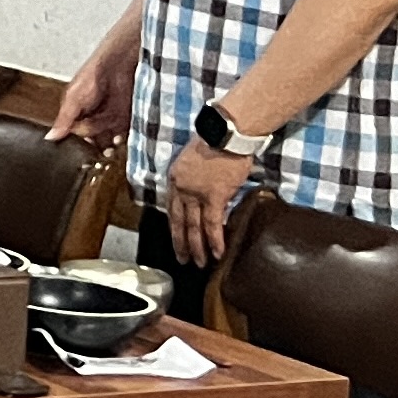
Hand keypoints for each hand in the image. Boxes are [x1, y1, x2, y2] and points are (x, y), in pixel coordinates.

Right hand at [48, 37, 137, 144]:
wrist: (117, 67)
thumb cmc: (92, 76)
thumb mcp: (72, 98)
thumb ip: (63, 120)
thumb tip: (50, 137)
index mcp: (73, 114)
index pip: (71, 136)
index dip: (73, 145)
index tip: (75, 153)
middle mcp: (89, 119)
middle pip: (88, 141)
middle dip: (91, 147)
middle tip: (93, 148)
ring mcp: (106, 120)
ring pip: (104, 140)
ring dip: (106, 144)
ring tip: (106, 143)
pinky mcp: (122, 120)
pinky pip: (121, 135)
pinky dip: (119, 139)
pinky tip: (117, 138)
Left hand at [164, 139, 250, 266]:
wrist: (226, 134)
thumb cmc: (215, 140)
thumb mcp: (193, 158)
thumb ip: (194, 177)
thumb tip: (203, 192)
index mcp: (174, 177)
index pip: (172, 208)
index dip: (174, 225)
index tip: (176, 238)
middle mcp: (181, 188)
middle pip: (178, 221)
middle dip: (180, 242)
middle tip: (182, 260)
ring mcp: (196, 194)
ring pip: (193, 226)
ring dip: (197, 247)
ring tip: (199, 263)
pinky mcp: (215, 197)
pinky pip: (212, 224)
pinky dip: (215, 240)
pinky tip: (217, 254)